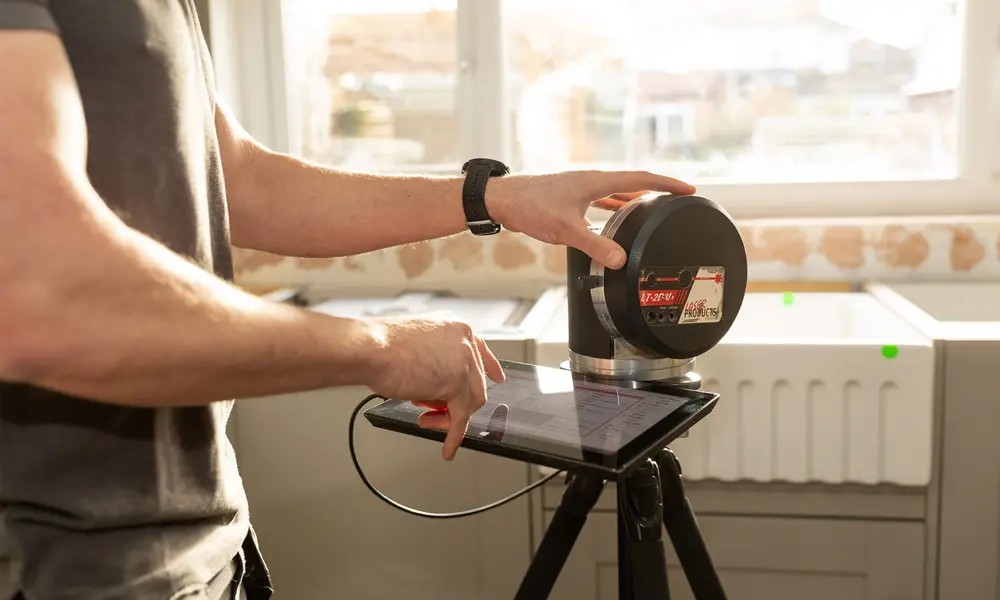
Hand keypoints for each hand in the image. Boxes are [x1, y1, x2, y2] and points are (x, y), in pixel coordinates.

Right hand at [366, 316, 504, 460]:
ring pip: (470, 401)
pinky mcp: (456, 383)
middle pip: (475, 381)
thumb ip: (436, 360)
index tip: (497, 377)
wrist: (370, 348)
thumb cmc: (380, 345)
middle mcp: (464, 341)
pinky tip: (448, 447)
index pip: (480, 351)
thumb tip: (438, 385)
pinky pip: (461, 417)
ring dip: (450, 417)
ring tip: (427, 420)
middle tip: (435, 412)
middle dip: (456, 401)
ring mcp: (463, 361)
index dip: (489, 368)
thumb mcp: (417, 344)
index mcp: (456, 327)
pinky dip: (454, 435)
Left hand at [487, 171, 694, 268]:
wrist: (501, 200)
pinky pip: (601, 202)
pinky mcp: (570, 199)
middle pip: (633, 184)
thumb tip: (620, 260)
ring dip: (635, 202)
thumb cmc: (530, 206)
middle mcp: (591, 181)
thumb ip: (595, 245)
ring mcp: (580, 189)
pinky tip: (614, 223)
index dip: (667, 183)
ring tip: (653, 213)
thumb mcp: (566, 229)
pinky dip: (613, 210)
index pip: (641, 179)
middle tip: (676, 202)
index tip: (688, 189)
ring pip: (615, 194)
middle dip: (656, 192)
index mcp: (596, 181)